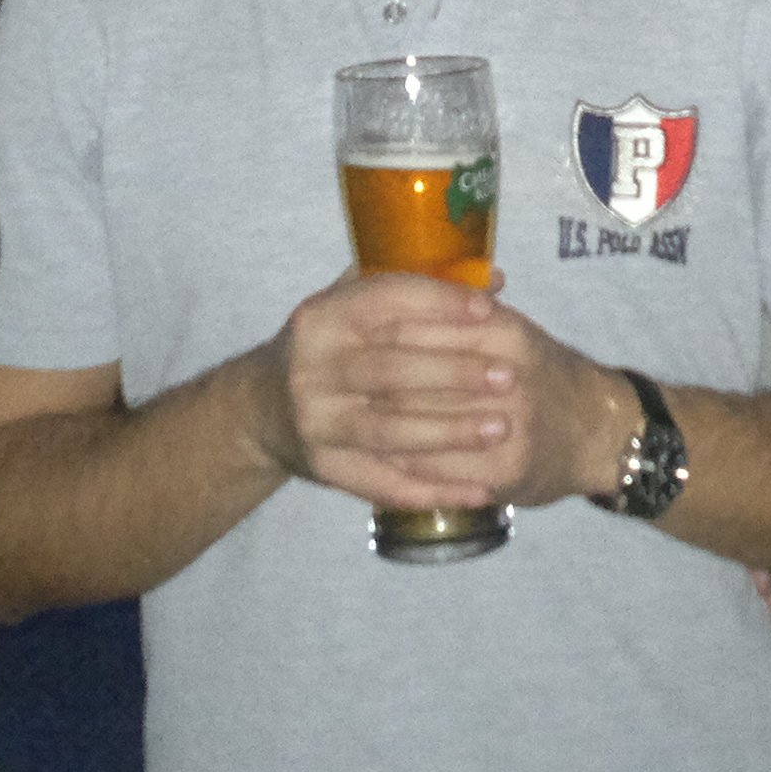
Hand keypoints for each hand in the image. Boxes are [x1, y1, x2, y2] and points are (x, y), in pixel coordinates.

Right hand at [263, 272, 537, 515]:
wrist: (261, 409)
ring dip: (450, 432)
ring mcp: (316, 421)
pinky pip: (385, 483)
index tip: (489, 310)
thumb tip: (493, 281)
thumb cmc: (330, 349)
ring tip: (501, 428)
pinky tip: (478, 490)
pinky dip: (434, 490)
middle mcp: (312, 367)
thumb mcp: (354, 307)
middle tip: (509, 376)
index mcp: (323, 317)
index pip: (385, 300)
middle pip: (391, 369)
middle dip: (455, 373)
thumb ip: (416, 290)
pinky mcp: (325, 468)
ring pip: (390, 430)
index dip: (439, 303)